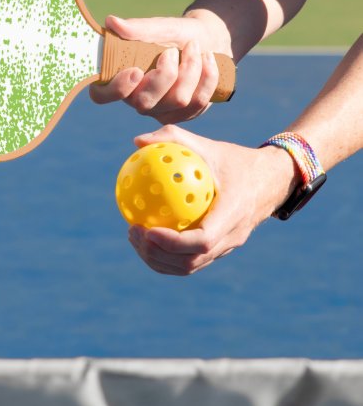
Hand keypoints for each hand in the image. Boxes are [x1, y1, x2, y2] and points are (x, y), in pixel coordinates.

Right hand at [90, 13, 230, 123]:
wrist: (208, 40)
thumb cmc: (176, 34)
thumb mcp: (160, 27)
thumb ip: (138, 28)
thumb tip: (111, 22)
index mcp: (120, 78)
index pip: (102, 95)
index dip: (116, 89)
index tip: (135, 70)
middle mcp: (136, 99)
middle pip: (144, 102)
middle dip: (165, 74)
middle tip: (172, 51)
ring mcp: (160, 111)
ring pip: (177, 101)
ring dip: (190, 69)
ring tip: (194, 48)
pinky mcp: (184, 115)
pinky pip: (197, 103)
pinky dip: (207, 76)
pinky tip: (207, 59)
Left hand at [126, 125, 299, 275]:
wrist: (272, 180)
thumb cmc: (236, 160)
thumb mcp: (208, 145)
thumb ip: (174, 138)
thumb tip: (137, 141)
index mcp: (233, 214)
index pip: (202, 240)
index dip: (172, 242)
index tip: (147, 229)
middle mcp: (232, 237)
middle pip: (191, 261)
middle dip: (157, 253)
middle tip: (133, 231)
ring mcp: (227, 247)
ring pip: (189, 267)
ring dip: (158, 259)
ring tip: (135, 237)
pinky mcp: (221, 250)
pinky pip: (191, 260)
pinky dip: (167, 256)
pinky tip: (147, 236)